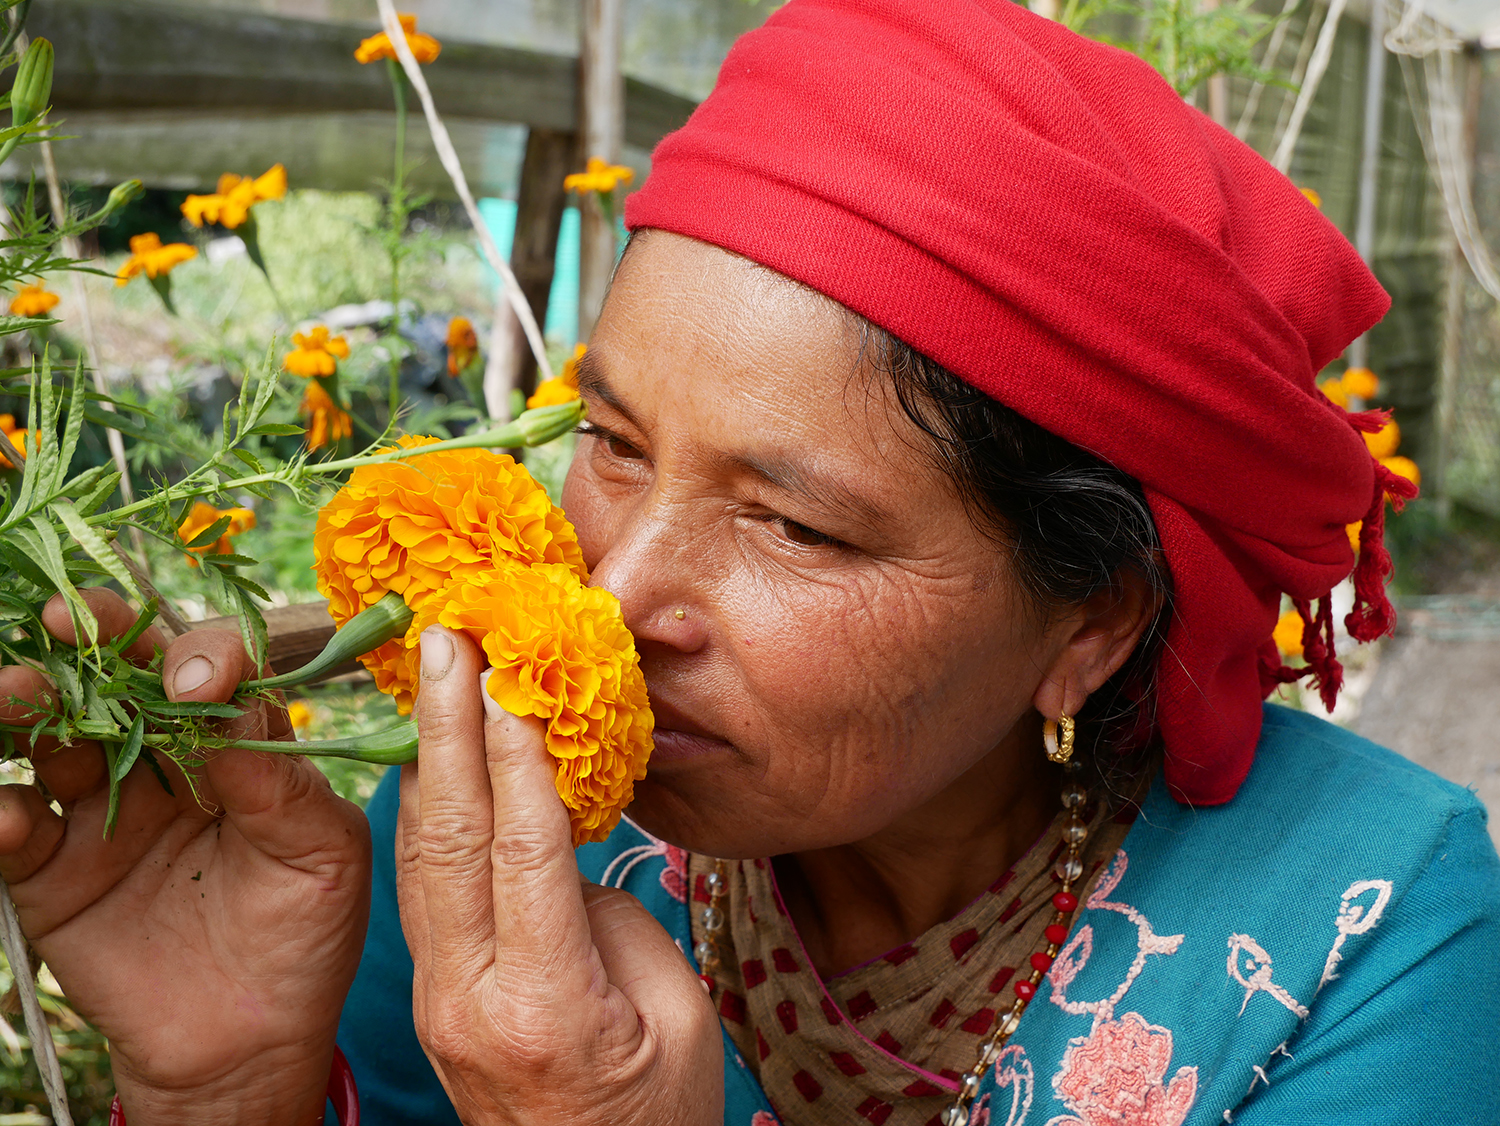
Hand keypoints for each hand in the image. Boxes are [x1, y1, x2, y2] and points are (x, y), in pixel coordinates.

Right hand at [0, 589, 371, 1125]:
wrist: (251, 1045)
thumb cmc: (306, 936)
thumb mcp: (322, 855)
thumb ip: (281, 782)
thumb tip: (230, 708)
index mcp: (241, 748)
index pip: (217, 674)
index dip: (204, 657)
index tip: (196, 678)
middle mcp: (168, 765)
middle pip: (124, 681)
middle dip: (97, 643)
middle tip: (69, 621)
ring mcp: (104, 814)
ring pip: (55, 738)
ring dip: (28, 706)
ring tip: (12, 695)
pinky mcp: (53, 873)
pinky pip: (14, 829)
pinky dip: (2, 812)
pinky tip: (12, 814)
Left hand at [398, 626, 722, 1123]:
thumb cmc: (656, 1115)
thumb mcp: (674, 1018)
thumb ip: (614, 922)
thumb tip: (565, 851)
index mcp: (547, 1005)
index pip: (525, 854)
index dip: (519, 759)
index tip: (513, 677)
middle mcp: (471, 996)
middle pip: (448, 839)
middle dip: (445, 727)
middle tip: (445, 640)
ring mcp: (438, 998)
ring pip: (419, 855)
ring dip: (427, 754)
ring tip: (431, 673)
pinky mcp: (432, 994)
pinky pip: (421, 885)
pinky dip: (427, 809)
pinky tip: (434, 755)